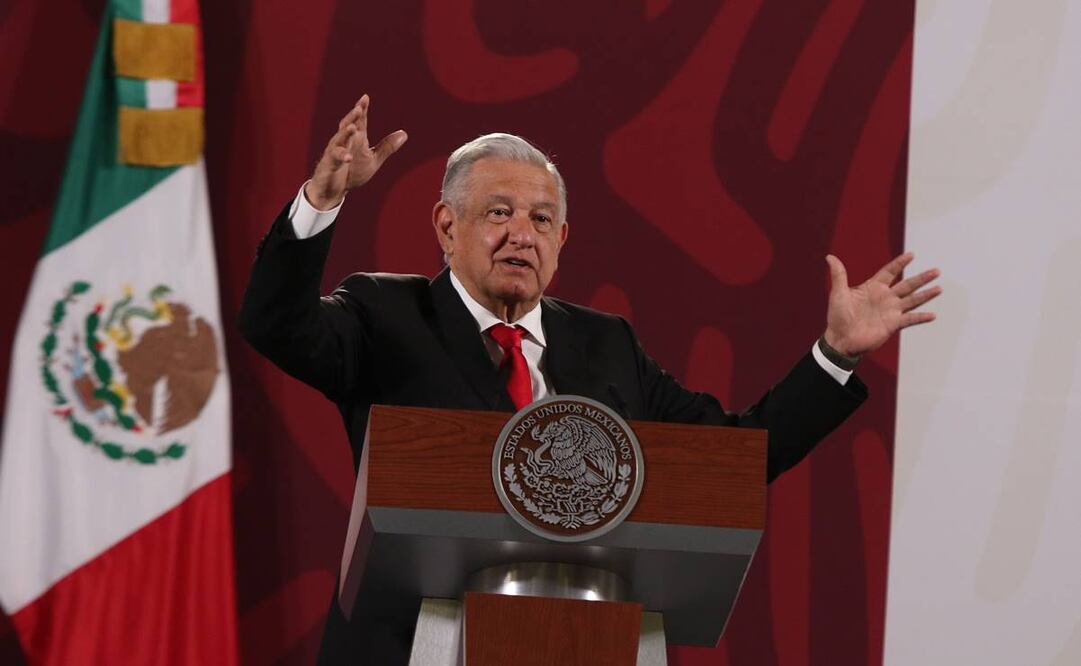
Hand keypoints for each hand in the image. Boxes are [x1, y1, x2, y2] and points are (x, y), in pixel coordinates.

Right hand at [304, 94, 407, 209]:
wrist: (333, 191)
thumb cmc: (352, 172)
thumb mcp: (373, 159)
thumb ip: (387, 147)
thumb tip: (404, 133)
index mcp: (356, 139)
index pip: (360, 122)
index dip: (362, 109)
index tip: (365, 97)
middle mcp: (344, 142)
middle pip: (348, 126)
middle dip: (353, 117)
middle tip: (359, 108)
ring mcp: (335, 152)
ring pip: (339, 139)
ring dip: (346, 133)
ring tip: (353, 127)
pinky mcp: (329, 164)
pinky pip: (335, 159)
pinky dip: (341, 157)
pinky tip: (348, 157)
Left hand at [823, 252, 941, 356]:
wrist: (841, 339)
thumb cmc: (837, 317)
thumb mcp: (838, 293)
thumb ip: (838, 275)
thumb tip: (830, 257)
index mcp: (873, 288)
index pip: (890, 272)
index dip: (900, 263)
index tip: (911, 255)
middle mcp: (885, 298)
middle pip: (907, 285)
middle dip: (921, 278)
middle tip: (936, 270)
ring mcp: (890, 311)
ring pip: (912, 300)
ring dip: (926, 295)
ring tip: (939, 288)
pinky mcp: (892, 324)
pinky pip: (910, 320)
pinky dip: (921, 317)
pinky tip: (932, 315)